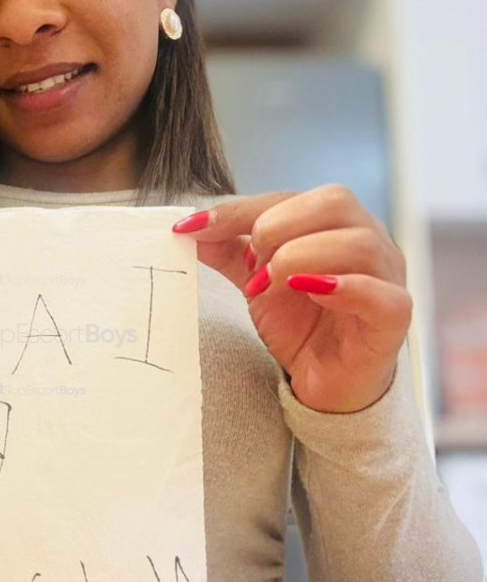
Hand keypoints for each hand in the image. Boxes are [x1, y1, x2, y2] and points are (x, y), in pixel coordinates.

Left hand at [173, 185, 411, 412]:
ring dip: (303, 256)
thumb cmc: (302, 325)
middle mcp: (368, 241)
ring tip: (269, 284)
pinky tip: (310, 291)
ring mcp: (387, 278)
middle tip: (252, 266)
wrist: (325, 384)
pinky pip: (382, 295)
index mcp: (334, 224)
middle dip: (279, 226)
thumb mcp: (256, 282)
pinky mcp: (393, 319)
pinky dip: (346, 287)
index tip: (196, 229)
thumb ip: (229, 251)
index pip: (290, 197)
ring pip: (360, 242)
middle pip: (335, 201)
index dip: (240, 210)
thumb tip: (189, 227)